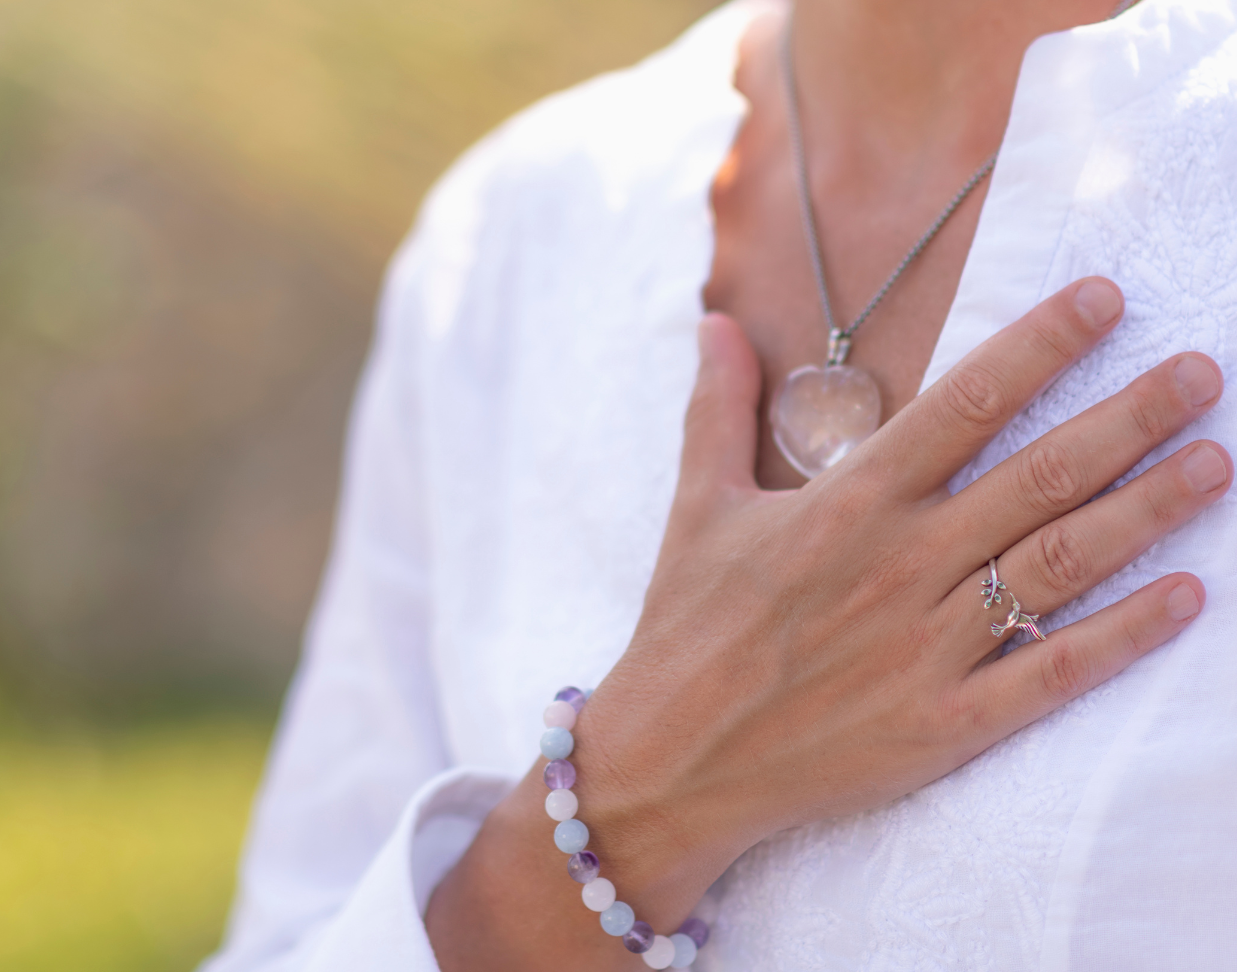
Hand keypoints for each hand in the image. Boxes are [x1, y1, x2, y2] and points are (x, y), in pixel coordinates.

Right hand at [579, 276, 1227, 910]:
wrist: (671, 761)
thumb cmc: (684, 628)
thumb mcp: (694, 507)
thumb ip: (716, 409)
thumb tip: (713, 323)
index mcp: (844, 504)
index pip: (964, 403)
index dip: (1041, 344)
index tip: (1106, 298)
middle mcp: (897, 565)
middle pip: (1039, 475)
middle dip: (1131, 416)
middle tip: (1203, 372)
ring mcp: (925, 647)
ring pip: (1060, 565)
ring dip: (1148, 510)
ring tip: (1217, 462)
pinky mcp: (941, 725)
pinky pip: (1049, 672)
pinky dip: (1122, 636)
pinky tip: (1187, 597)